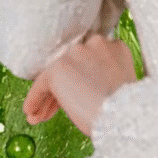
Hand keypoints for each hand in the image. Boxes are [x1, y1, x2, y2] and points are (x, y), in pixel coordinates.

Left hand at [23, 35, 137, 136]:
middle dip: (64, 87)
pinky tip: (31, 111)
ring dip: (49, 96)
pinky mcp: (59, 67)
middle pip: (72, 64)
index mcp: (114, 46)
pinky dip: (35, 97)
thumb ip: (105, 73)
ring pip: (57, 74)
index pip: (89, 60)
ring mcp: (76, 52)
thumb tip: (88, 86)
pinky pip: (42, 83)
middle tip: (54, 107)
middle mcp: (95, 42)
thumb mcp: (120, 82)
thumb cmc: (126, 107)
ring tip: (39, 114)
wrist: (123, 114)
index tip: (76, 93)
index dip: (79, 78)